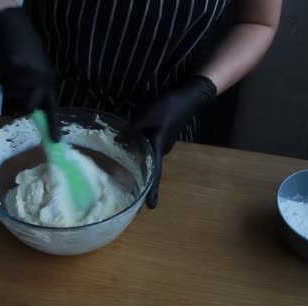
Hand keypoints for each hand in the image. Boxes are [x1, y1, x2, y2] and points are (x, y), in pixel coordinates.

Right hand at [0, 7, 58, 138]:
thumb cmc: (28, 51)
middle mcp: (42, 81)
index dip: (53, 125)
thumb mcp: (39, 72)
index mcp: (51, 82)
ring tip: (9, 74)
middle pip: (28, 108)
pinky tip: (3, 65)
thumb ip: (37, 90)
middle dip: (17, 104)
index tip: (55, 141)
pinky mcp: (13, 69)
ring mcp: (28, 76)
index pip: (53, 108)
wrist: (15, 27)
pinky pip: (1, 82)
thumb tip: (28, 111)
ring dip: (6, 88)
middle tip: (13, 93)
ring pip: (11, 97)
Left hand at [131, 76, 216, 208]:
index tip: (151, 208)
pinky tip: (128, 145)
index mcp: (159, 148)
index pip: (155, 174)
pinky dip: (139, 149)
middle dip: (141, 179)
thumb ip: (132, 130)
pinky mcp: (162, 135)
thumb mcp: (146, 116)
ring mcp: (163, 143)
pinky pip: (148, 146)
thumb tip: (119, 142)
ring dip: (137, 161)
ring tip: (122, 169)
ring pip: (148, 156)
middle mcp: (162, 150)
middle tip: (127, 191)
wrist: (189, 96)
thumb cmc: (169, 107)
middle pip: (150, 168)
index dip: (152, 191)